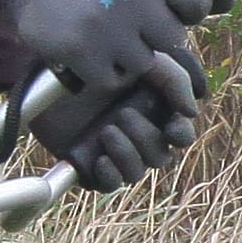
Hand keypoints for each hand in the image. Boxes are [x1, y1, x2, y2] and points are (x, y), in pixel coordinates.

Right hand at [0, 0, 215, 106]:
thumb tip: (232, 3)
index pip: (199, 5)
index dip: (182, 8)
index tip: (159, 1)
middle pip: (173, 41)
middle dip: (153, 34)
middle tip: (125, 17)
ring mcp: (108, 29)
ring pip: (143, 64)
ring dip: (126, 54)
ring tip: (104, 29)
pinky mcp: (81, 53)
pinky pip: (111, 79)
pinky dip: (100, 69)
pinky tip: (86, 43)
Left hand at [47, 44, 205, 192]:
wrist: (50, 66)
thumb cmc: (100, 57)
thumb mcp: (144, 59)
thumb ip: (175, 80)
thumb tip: (191, 111)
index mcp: (154, 112)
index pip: (180, 135)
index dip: (180, 135)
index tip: (171, 128)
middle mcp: (136, 135)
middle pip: (160, 156)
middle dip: (145, 139)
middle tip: (122, 115)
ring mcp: (112, 151)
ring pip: (136, 173)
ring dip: (127, 155)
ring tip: (106, 131)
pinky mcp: (87, 163)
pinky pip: (108, 185)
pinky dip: (109, 175)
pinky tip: (100, 159)